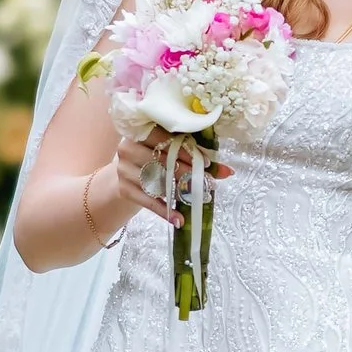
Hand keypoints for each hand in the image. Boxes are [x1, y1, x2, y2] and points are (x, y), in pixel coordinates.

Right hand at [112, 137, 230, 229]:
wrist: (124, 175)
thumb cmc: (152, 158)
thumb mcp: (168, 151)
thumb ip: (193, 154)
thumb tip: (228, 171)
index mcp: (140, 132)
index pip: (164, 138)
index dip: (186, 150)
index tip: (206, 162)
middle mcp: (128, 149)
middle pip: (161, 161)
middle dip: (187, 172)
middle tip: (208, 182)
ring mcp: (123, 170)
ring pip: (156, 181)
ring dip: (179, 191)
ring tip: (199, 198)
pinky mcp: (124, 190)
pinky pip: (148, 201)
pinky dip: (165, 211)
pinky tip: (179, 219)